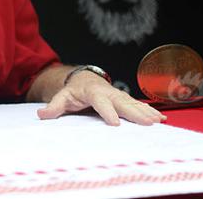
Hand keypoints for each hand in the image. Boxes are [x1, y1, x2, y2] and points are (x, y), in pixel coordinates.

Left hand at [37, 71, 165, 125]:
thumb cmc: (73, 91)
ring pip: (133, 104)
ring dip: (146, 113)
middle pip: (122, 103)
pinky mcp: (124, 100)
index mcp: (92, 91)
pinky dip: (150, 111)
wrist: (84, 80)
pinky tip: (162, 119)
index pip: (100, 102)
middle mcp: (108, 92)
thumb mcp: (61, 97)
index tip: (115, 123)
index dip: (107, 112)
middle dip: (135, 113)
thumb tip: (41, 115)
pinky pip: (138, 105)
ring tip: (158, 122)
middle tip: (147, 123)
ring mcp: (118, 95)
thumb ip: (53, 107)